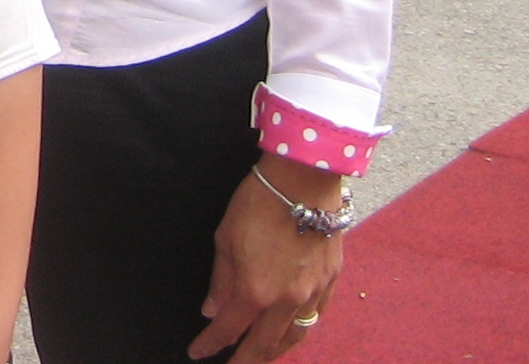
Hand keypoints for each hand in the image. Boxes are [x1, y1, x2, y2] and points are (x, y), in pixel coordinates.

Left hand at [192, 157, 342, 359]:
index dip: (211, 344)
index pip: (229, 329)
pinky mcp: (330, 281)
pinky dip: (301, 328)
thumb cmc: (259, 203)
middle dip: (246, 360)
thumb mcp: (225, 238)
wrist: (304, 182)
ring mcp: (312, 293)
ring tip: (261, 356)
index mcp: (256, 291)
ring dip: (276, 351)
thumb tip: (213, 311)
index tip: (197, 352)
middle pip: (265, 344)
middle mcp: (287, 300)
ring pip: (295, 337)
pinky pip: (315, 316)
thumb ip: (221, 280)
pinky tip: (292, 329)